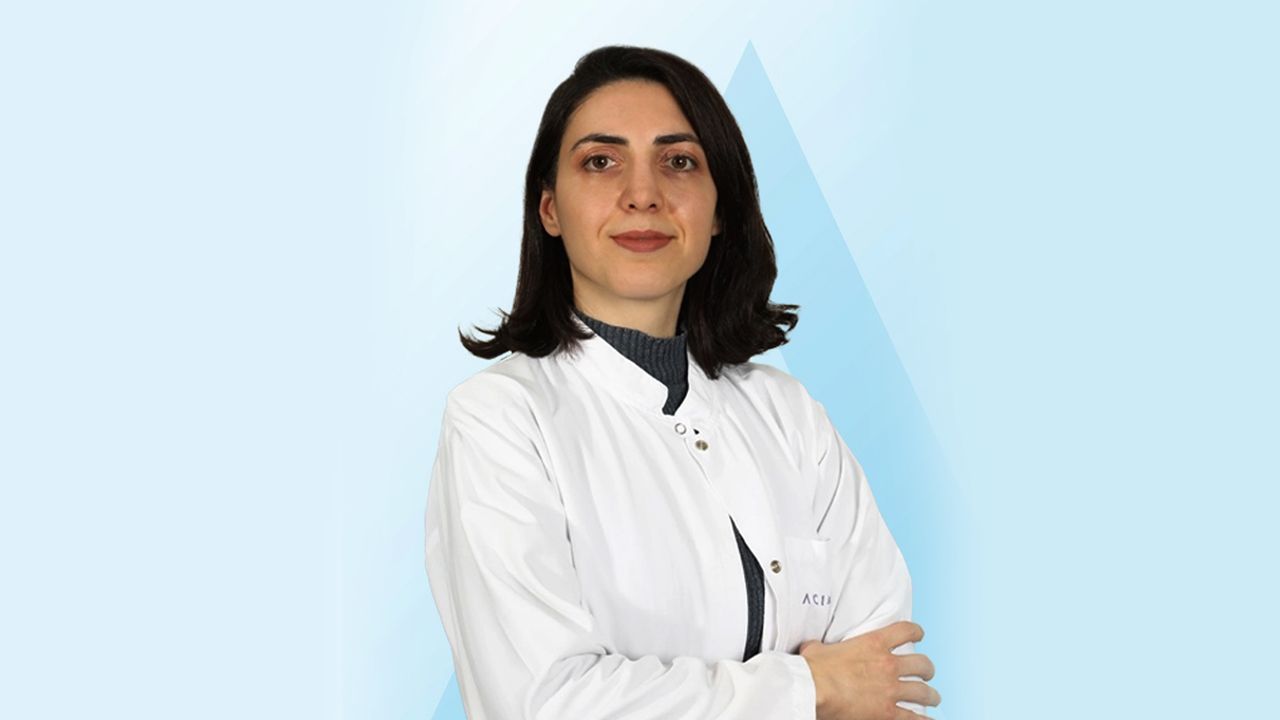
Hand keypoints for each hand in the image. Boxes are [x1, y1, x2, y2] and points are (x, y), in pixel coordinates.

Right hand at [798, 621, 939, 718]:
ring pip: (923, 692)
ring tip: (933, 698)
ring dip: (930, 695)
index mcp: (873, 644)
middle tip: (927, 672)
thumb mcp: (816, 648)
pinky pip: (914, 718)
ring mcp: (890, 690)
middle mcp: (888, 665)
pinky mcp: (888, 712)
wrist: (814, 690)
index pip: (905, 631)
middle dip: (927, 669)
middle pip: (921, 664)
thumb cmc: (813, 669)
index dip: (916, 631)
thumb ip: (821, 646)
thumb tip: (812, 647)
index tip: (920, 634)